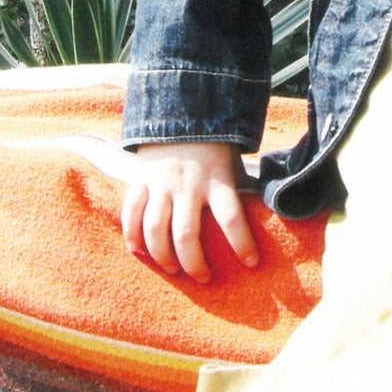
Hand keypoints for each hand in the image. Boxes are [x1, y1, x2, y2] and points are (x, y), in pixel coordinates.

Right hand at [121, 141, 258, 282]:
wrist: (181, 112)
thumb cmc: (214, 149)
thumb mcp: (232, 167)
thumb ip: (236, 194)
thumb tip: (261, 224)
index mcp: (217, 181)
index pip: (232, 219)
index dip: (242, 244)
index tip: (251, 263)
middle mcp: (187, 185)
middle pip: (186, 235)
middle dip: (194, 263)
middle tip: (203, 278)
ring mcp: (160, 184)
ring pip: (154, 229)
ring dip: (163, 255)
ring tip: (173, 269)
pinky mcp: (140, 180)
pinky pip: (131, 212)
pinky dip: (132, 235)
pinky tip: (139, 252)